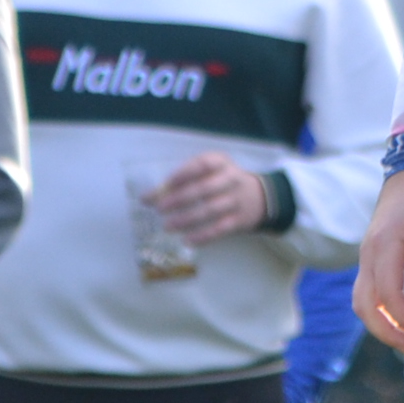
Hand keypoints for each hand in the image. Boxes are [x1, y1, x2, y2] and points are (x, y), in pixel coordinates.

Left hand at [150, 152, 269, 244]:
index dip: (185, 173)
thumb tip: (145, 198)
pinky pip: (220, 228)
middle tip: (160, 209)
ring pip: (210, 210)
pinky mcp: (239, 219)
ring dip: (187, 219)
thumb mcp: (205, 174)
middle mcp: (231, 178)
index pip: (203, 164)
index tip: (167, 184)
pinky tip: (188, 241)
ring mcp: (236, 200)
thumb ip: (176, 184)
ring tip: (168, 227)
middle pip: (204, 188)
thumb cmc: (220, 182)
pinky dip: (203, 236)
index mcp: (220, 162)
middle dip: (180, 199)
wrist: (258, 197)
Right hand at [356, 170, 403, 356]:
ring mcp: (367, 256)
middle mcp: (368, 253)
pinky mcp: (372, 258)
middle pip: (365, 305)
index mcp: (384, 244)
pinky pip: (368, 292)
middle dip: (387, 331)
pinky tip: (402, 321)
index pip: (387, 293)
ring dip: (381, 325)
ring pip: (362, 302)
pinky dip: (380, 312)